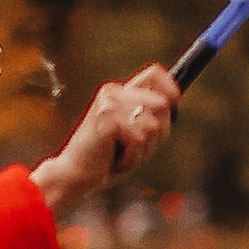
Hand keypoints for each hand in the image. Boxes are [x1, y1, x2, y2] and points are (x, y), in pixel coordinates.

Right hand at [32, 64, 179, 218]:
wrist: (75, 175)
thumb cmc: (106, 158)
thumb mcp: (134, 134)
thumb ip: (151, 118)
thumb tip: (174, 103)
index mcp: (120, 92)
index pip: (155, 74)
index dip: (172, 91)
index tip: (174, 110)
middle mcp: (114, 92)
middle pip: (162, 105)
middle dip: (158, 133)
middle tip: (134, 147)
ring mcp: (110, 103)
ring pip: (154, 126)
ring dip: (143, 149)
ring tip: (122, 153)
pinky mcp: (107, 117)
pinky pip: (140, 140)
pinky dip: (132, 157)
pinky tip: (115, 159)